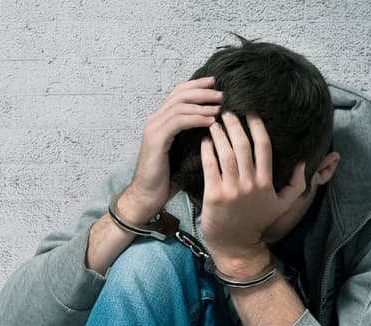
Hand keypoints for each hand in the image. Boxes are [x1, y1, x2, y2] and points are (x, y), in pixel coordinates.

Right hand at [120, 77, 222, 221]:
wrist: (148, 197)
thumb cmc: (167, 179)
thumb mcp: (185, 152)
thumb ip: (194, 136)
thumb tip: (218, 126)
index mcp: (161, 121)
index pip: (178, 94)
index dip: (197, 85)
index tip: (215, 84)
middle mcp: (155, 121)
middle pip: (180, 94)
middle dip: (202, 91)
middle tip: (222, 94)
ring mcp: (154, 129)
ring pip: (180, 105)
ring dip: (202, 104)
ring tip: (219, 107)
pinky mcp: (155, 139)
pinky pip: (178, 121)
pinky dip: (196, 119)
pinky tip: (210, 121)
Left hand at [198, 111, 305, 276]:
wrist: (236, 246)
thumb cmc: (257, 223)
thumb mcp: (282, 206)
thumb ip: (297, 184)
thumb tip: (304, 162)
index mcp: (266, 182)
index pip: (263, 147)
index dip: (257, 126)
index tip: (250, 113)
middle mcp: (250, 183)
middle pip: (243, 146)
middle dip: (235, 125)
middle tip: (227, 111)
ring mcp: (231, 189)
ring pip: (225, 154)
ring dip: (220, 134)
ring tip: (214, 122)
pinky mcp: (214, 196)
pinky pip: (209, 167)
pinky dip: (207, 151)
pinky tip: (205, 141)